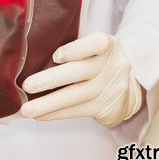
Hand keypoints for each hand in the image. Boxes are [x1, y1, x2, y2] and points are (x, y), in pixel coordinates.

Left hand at [20, 32, 142, 126]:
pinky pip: (77, 111)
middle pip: (81, 72)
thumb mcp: (96, 48)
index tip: (56, 56)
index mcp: (107, 45)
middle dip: (51, 79)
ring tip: (26, 109)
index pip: (96, 43)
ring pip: (76, 95)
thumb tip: (33, 58)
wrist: (131, 86)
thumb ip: (75, 49)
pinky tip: (39, 115)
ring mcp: (109, 88)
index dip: (76, 49)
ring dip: (48, 104)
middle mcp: (111, 65)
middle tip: (27, 85)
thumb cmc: (100, 61)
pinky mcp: (105, 107)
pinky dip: (55, 113)